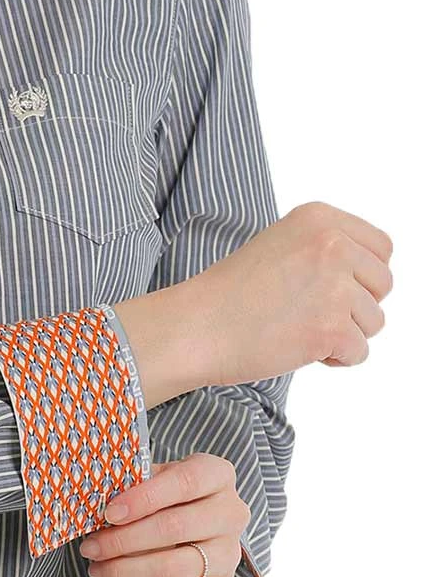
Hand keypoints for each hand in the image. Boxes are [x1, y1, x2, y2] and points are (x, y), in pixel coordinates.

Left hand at [77, 453, 249, 576]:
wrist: (192, 521)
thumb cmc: (164, 494)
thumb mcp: (152, 477)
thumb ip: (132, 485)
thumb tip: (97, 503)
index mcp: (216, 475)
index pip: (183, 482)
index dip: (143, 498)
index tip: (108, 513)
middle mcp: (231, 513)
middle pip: (174, 528)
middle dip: (123, 540)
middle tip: (90, 548)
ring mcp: (230, 554)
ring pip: (175, 568)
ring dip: (127, 572)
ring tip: (98, 569)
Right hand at [192, 200, 393, 386]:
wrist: (194, 327)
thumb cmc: (229, 294)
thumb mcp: (280, 246)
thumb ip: (327, 250)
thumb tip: (371, 279)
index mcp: (319, 218)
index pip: (381, 248)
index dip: (360, 276)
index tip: (325, 288)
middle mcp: (332, 245)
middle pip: (382, 284)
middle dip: (354, 306)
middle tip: (307, 312)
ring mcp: (333, 286)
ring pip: (374, 321)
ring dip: (343, 333)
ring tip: (297, 328)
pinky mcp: (330, 327)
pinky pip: (359, 352)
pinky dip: (334, 359)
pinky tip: (298, 348)